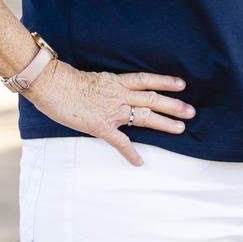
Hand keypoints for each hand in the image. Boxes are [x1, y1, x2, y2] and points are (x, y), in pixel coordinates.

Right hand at [22, 57, 195, 166]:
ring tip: (181, 129)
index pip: (146, 79)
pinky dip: (131, 153)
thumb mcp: (91, 79)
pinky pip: (120, 141)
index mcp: (115, 81)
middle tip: (192, 111)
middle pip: (152, 99)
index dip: (165, 81)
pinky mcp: (100, 126)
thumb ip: (105, 87)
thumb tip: (113, 92)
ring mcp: (111, 110)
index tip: (182, 84)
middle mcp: (118, 94)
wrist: (50, 84)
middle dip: (173, 105)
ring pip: (144, 116)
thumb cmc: (65, 81)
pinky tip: (140, 162)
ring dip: (164, 123)